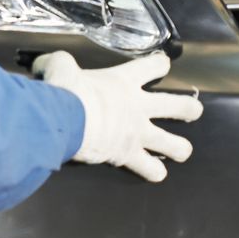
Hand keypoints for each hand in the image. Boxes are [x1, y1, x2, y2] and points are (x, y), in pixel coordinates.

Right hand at [32, 51, 202, 182]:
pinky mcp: (129, 155)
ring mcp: (138, 133)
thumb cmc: (65, 90)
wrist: (66, 119)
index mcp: (125, 81)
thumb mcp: (59, 66)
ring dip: (180, 148)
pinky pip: (150, 169)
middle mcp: (139, 107)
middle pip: (177, 106)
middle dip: (189, 109)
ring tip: (183, 151)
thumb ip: (58, 63)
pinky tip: (156, 174)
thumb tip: (44, 64)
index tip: (163, 64)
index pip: (153, 66)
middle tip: (194, 111)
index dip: (160, 64)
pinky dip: (154, 172)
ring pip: (173, 143)